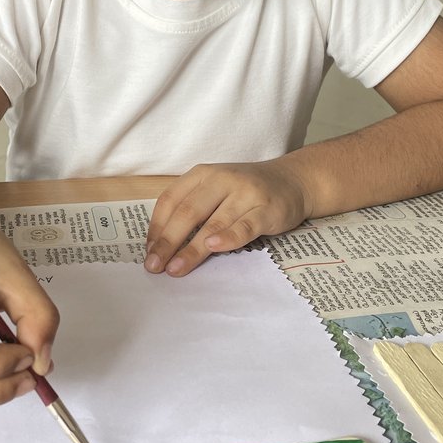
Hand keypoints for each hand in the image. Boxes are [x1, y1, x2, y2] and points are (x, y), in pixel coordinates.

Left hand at [144, 160, 308, 276]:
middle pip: (188, 212)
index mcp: (202, 174)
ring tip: (176, 268)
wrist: (293, 180)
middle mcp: (222, 179)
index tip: (148, 252)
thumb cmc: (246, 191)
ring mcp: (246, 193)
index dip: (156, 227)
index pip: (171, 200)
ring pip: (213, 223)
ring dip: (192, 248)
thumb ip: (192, 209)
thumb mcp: (215, 190)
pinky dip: (228, 237)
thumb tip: (162, 245)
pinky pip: (245, 226)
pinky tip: (213, 248)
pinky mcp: (267, 209)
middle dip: (168, 241)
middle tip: (155, 266)